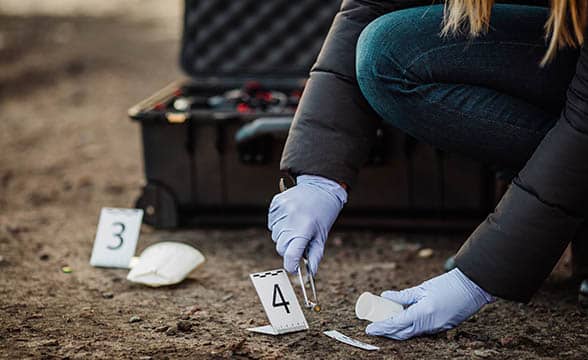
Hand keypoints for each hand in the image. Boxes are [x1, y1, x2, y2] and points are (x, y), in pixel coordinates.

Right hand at [268, 175, 346, 274]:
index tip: (293, 268)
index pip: (291, 254)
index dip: (291, 265)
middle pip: (281, 246)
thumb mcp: (321, 236)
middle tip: (299, 240)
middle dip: (289, 248)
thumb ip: (314, 256)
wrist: (319, 187)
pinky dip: (279, 224)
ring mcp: (282, 210)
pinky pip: (272, 223)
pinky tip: (290, 217)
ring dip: (283, 235)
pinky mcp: (275, 204)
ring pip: (275, 235)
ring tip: (296, 224)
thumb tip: (309, 275)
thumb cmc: (323, 214)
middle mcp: (291, 219)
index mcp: (305, 228)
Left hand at [366, 268, 493, 339]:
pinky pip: (422, 331)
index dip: (382, 327)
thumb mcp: (423, 288)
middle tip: (375, 327)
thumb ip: (403, 295)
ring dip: (398, 331)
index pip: (397, 323)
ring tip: (385, 324)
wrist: (472, 287)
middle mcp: (430, 324)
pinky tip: (403, 322)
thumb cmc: (449, 284)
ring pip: (412, 333)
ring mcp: (437, 328)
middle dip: (387, 332)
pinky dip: (410, 328)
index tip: (370, 328)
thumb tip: (386, 296)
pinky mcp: (443, 328)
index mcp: (424, 312)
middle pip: (403, 333)